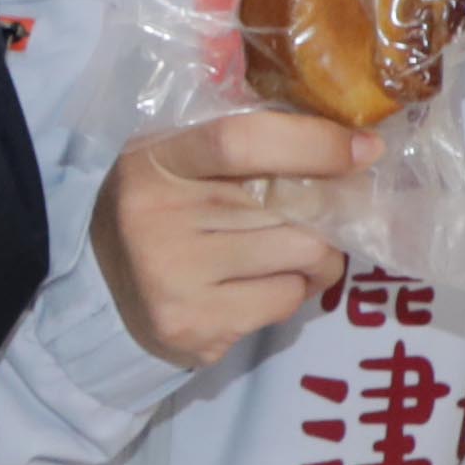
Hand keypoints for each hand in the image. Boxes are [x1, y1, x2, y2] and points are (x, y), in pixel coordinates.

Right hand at [92, 107, 358, 366]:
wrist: (99, 291)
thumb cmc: (162, 210)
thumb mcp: (179, 159)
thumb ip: (242, 142)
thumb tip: (345, 138)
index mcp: (156, 160)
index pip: (241, 141)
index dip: (311, 142)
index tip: (364, 148)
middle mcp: (159, 218)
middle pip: (291, 208)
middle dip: (328, 209)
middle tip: (328, 209)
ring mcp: (175, 278)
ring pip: (302, 257)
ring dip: (316, 256)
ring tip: (289, 252)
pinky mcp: (195, 327)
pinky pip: (286, 302)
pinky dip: (291, 291)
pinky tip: (260, 285)